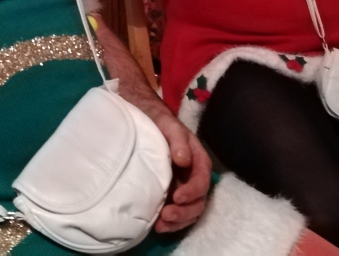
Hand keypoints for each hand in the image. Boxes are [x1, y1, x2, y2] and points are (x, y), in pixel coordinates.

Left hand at [137, 99, 211, 232]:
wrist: (136, 114)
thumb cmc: (153, 117)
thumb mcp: (165, 122)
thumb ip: (177, 138)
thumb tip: (184, 161)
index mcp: (196, 158)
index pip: (202, 179)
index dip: (193, 191)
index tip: (177, 197)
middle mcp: (191, 174)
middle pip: (198, 200)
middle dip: (185, 211)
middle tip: (166, 216)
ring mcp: (180, 184)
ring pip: (188, 210)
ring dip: (178, 221)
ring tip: (160, 225)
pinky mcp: (166, 192)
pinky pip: (175, 211)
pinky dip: (169, 222)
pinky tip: (156, 225)